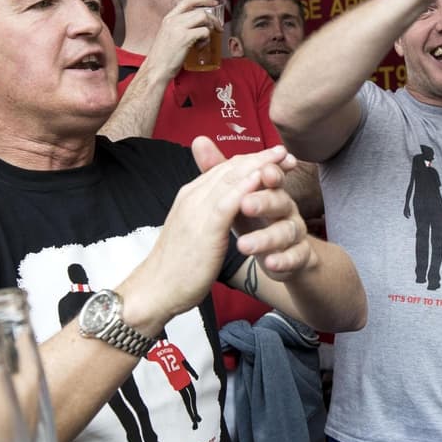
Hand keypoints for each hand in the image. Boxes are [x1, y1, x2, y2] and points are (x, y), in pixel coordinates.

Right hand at [130, 144, 294, 322]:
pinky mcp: (203, 228)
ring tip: (281, 157)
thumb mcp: (194, 230)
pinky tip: (262, 179)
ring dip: (258, 165)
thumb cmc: (178, 265)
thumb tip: (225, 205)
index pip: (224, 169)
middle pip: (230, 168)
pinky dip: (244, 187)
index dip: (250, 160)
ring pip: (230, 179)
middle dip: (259, 157)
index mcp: (191, 196)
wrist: (156, 290)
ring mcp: (196, 210)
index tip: (274, 157)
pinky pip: (226, 202)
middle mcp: (193, 197)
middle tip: (285, 151)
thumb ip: (208, 213)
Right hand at [141, 0, 220, 75]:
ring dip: (210, 28)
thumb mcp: (168, 35)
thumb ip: (179, 27)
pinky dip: (206, 39)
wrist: (156, 69)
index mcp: (168, 18)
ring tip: (206, 39)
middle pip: (200, 10)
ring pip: (204, 18)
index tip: (213, 3)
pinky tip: (200, 47)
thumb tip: (197, 25)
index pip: (187, 0)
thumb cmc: (163, 57)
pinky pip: (204, 32)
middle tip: (218, 28)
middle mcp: (173, 20)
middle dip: (213, 19)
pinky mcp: (185, 38)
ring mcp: (179, 28)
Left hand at [194, 138, 310, 281]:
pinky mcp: (298, 257)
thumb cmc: (254, 221)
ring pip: (286, 231)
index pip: (271, 178)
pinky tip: (270, 263)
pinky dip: (284, 260)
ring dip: (266, 238)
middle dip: (264, 201)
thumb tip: (199, 140)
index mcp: (271, 191)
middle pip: (281, 201)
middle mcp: (286, 209)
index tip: (260, 171)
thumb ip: (221, 172)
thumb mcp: (236, 197)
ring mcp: (294, 234)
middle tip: (245, 205)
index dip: (268, 173)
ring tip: (244, 245)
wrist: (279, 255)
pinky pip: (295, 257)